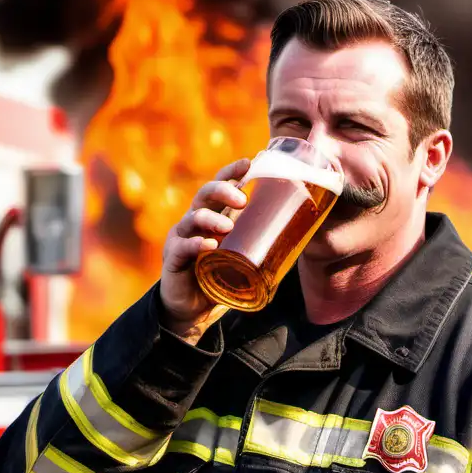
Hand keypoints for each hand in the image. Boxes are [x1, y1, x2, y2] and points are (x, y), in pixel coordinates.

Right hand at [160, 158, 249, 340]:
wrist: (191, 310)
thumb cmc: (218, 278)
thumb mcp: (241, 258)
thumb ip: (259, 246)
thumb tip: (299, 239)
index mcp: (212, 216)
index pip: (219, 186)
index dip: (231, 172)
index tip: (248, 162)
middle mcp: (194, 221)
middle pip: (204, 194)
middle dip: (223, 190)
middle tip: (242, 199)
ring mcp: (181, 238)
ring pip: (193, 217)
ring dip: (211, 218)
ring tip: (228, 227)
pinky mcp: (172, 258)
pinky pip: (182, 246)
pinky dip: (195, 243)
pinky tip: (207, 245)